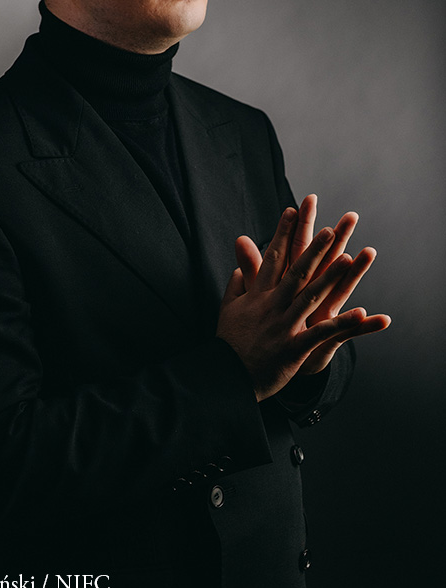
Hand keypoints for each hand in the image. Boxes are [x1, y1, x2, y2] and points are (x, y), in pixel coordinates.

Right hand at [216, 200, 390, 400]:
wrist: (226, 377)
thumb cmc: (229, 343)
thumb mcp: (228, 308)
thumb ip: (237, 285)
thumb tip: (239, 266)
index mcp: (257, 295)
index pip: (272, 258)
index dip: (282, 233)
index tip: (292, 210)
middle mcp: (271, 305)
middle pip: (296, 272)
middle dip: (314, 249)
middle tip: (330, 228)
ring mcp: (282, 325)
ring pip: (310, 296)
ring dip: (330, 276)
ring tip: (347, 258)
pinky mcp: (292, 347)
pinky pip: (321, 333)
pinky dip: (341, 323)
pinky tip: (361, 313)